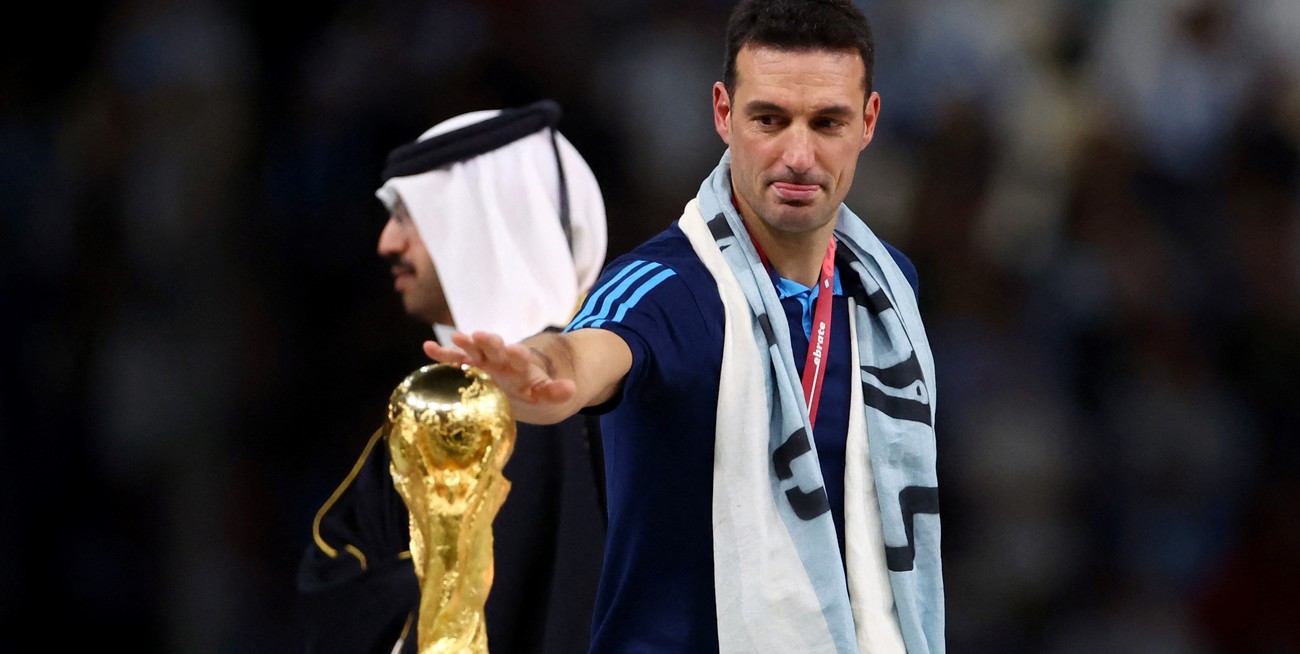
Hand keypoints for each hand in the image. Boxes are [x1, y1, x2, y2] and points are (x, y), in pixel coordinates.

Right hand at [423, 331, 577, 411]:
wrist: (519, 382)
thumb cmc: (531, 387)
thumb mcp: (545, 392)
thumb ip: (556, 391)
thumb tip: (572, 390)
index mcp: (520, 364)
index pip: (519, 357)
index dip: (517, 354)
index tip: (514, 351)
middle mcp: (500, 358)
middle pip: (495, 348)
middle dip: (489, 342)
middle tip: (482, 335)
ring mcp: (484, 361)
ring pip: (474, 350)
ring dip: (466, 344)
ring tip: (456, 337)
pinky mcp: (470, 366)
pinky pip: (455, 360)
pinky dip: (442, 353)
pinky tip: (428, 347)